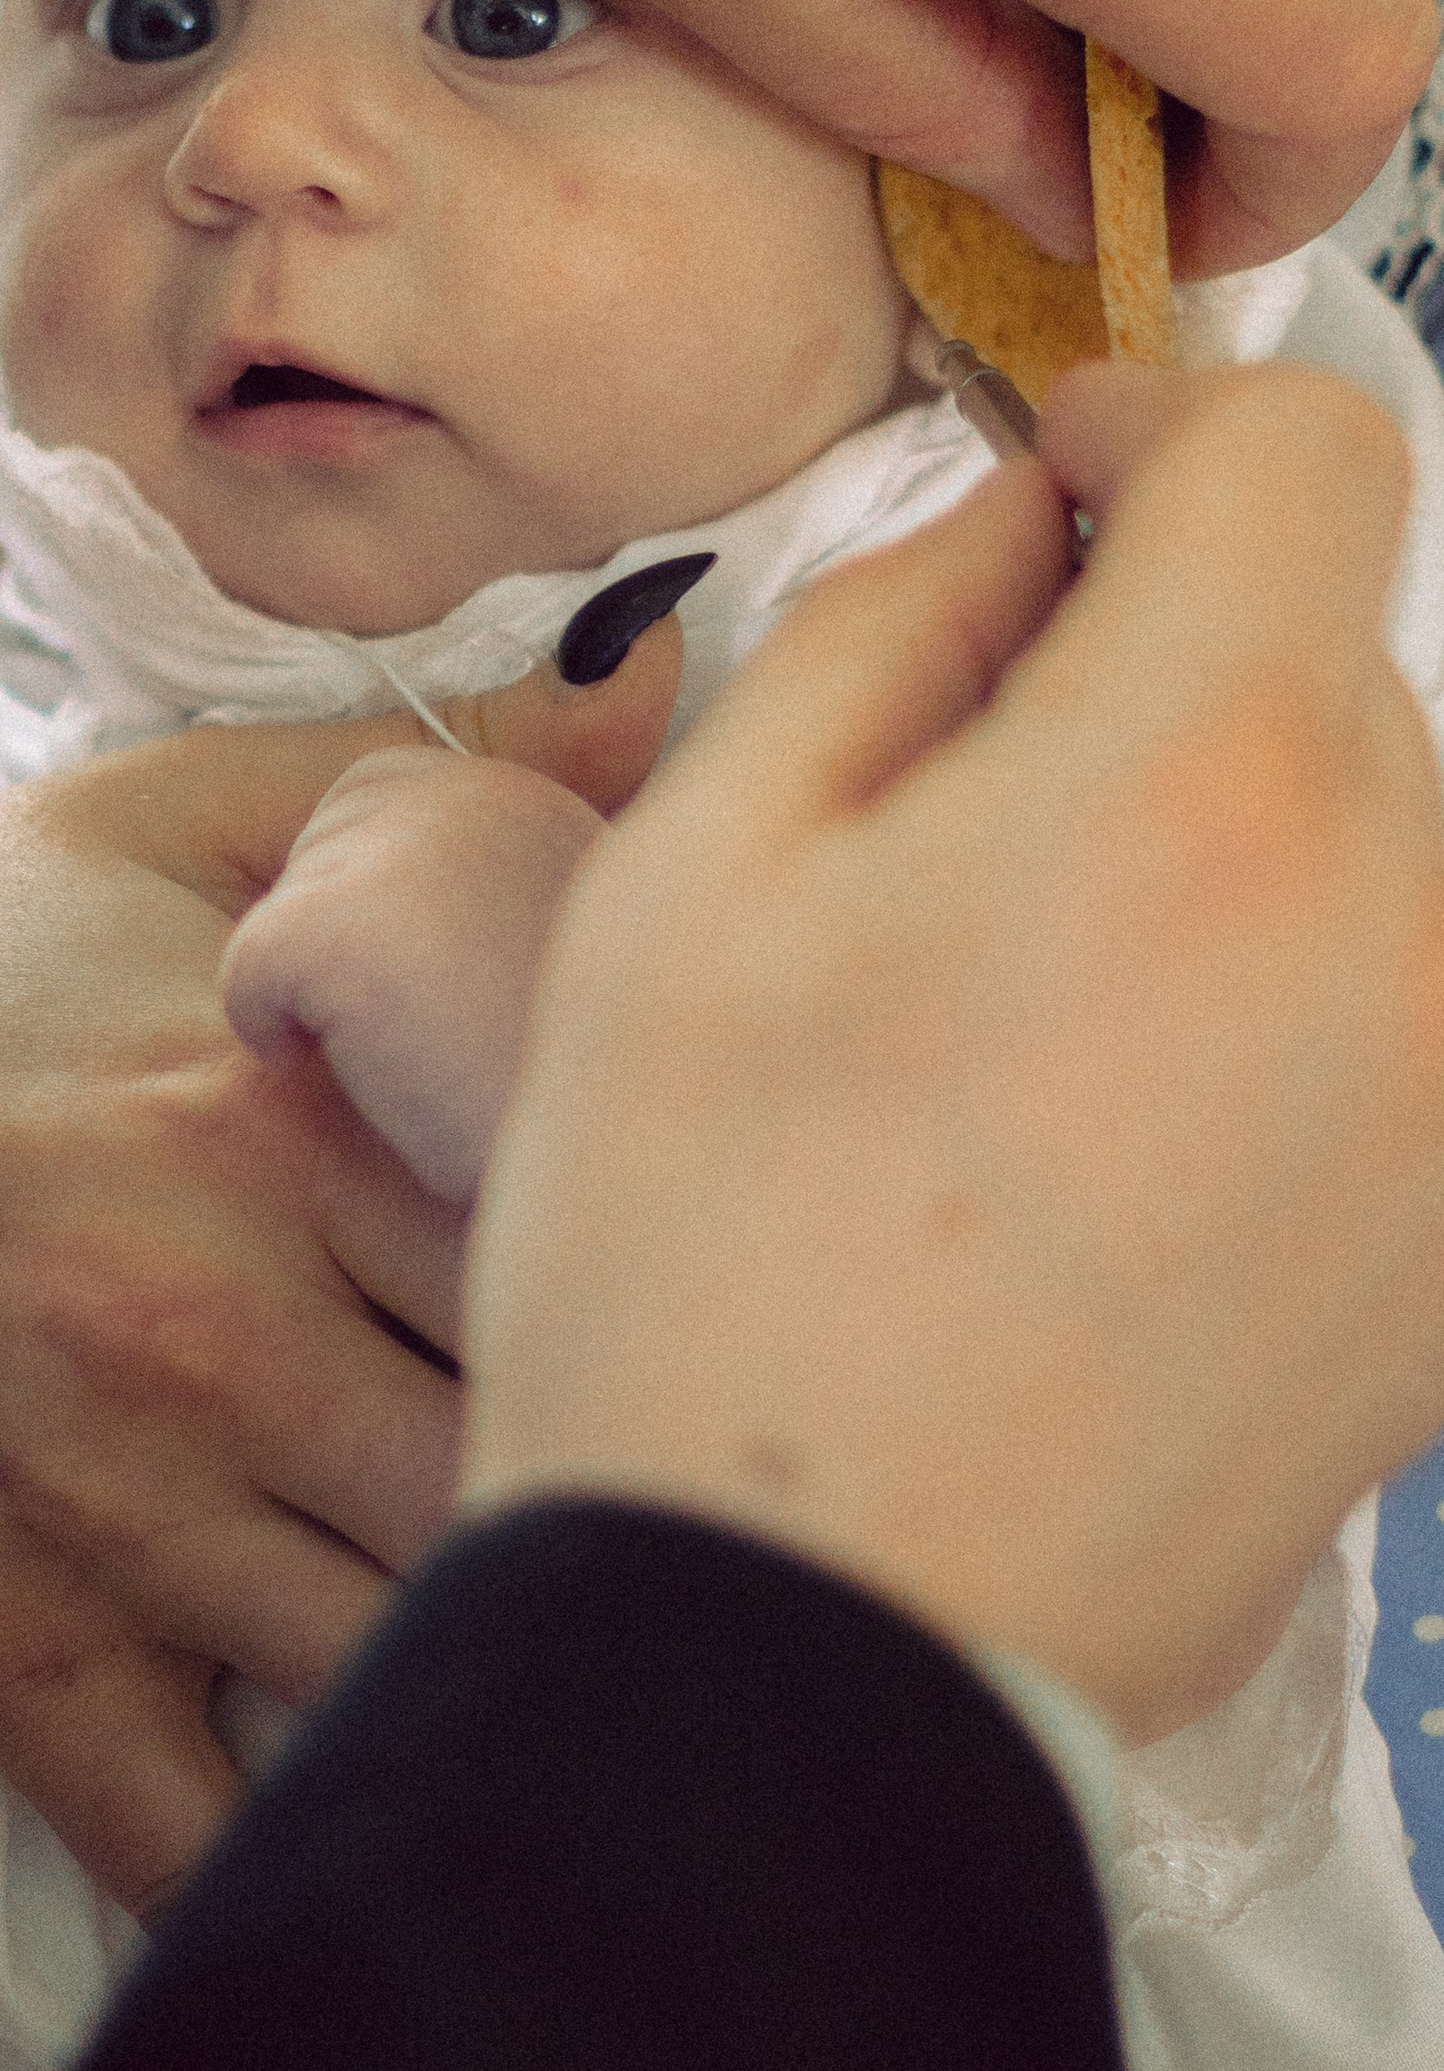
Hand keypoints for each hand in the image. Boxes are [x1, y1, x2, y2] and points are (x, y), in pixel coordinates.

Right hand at [0, 621, 679, 1912]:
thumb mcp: (158, 818)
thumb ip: (416, 776)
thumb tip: (654, 694)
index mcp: (286, 1118)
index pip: (585, 1241)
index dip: (704, 1283)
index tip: (761, 1307)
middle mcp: (220, 1323)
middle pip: (533, 1467)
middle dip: (647, 1492)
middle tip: (725, 1503)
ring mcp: (114, 1501)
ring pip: (406, 1657)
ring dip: (517, 1664)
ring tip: (611, 1646)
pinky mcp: (8, 1638)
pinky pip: (184, 1827)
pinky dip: (296, 1862)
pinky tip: (394, 1825)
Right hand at [466, 363, 1443, 1739]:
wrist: (809, 1639)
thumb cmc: (706, 1267)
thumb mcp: (698, 868)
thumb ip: (892, 623)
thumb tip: (1020, 527)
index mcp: (1209, 786)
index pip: (1309, 447)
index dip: (1156, 431)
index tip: (1055, 513)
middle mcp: (1417, 926)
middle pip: (1338, 652)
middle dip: (1162, 671)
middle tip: (956, 824)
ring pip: (1378, 837)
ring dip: (1233, 845)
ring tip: (1027, 1018)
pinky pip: (1402, 1013)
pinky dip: (1289, 1004)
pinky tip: (1112, 1136)